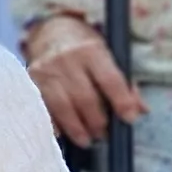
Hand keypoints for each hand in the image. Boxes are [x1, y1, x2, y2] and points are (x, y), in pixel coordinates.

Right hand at [21, 18, 144, 146]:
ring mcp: (46, 71)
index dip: (122, 101)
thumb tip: (140, 110)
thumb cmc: (85, 48)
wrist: (51, 32)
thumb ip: (125, 83)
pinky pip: (42, 108)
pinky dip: (53, 124)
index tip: (129, 118)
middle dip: (97, 122)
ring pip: (62, 107)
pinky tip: (63, 134)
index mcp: (91, 51)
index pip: (110, 80)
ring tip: (87, 139)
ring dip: (77, 128)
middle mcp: (67, 60)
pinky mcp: (31, 81)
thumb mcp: (109, 55)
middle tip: (104, 134)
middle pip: (85, 98)